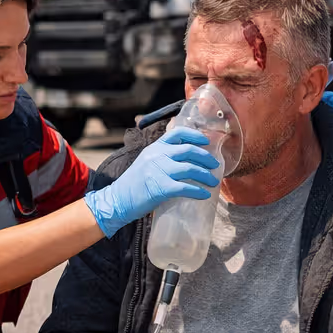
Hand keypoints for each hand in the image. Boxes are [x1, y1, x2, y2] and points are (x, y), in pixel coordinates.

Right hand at [83, 126, 219, 237]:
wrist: (117, 200)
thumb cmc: (133, 184)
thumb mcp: (146, 162)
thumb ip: (162, 158)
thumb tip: (186, 162)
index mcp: (154, 148)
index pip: (177, 133)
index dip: (195, 135)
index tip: (206, 141)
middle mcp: (157, 156)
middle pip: (189, 150)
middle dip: (206, 158)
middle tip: (215, 165)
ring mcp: (159, 171)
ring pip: (191, 169)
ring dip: (206, 176)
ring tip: (213, 182)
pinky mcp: (161, 188)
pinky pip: (186, 188)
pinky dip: (198, 192)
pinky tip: (204, 195)